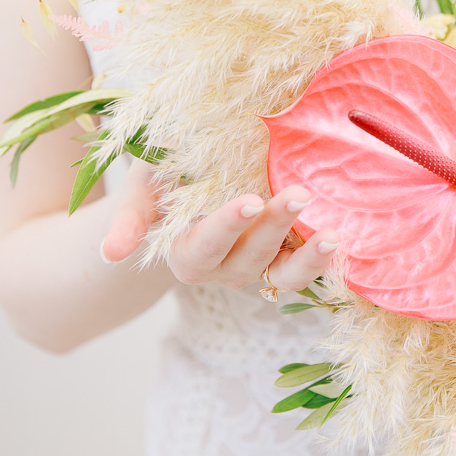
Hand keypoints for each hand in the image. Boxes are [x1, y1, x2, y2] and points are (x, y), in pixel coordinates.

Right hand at [101, 159, 339, 292]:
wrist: (190, 185)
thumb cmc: (163, 179)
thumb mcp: (143, 187)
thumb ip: (131, 217)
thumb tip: (112, 252)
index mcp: (184, 252)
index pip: (205, 246)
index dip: (227, 227)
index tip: (250, 200)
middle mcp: (221, 269)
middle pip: (249, 258)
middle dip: (275, 227)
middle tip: (299, 193)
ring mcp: (256, 269)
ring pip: (283, 276)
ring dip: (308, 259)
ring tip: (332, 235)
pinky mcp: (282, 263)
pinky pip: (304, 272)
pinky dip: (323, 262)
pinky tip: (343, 239)